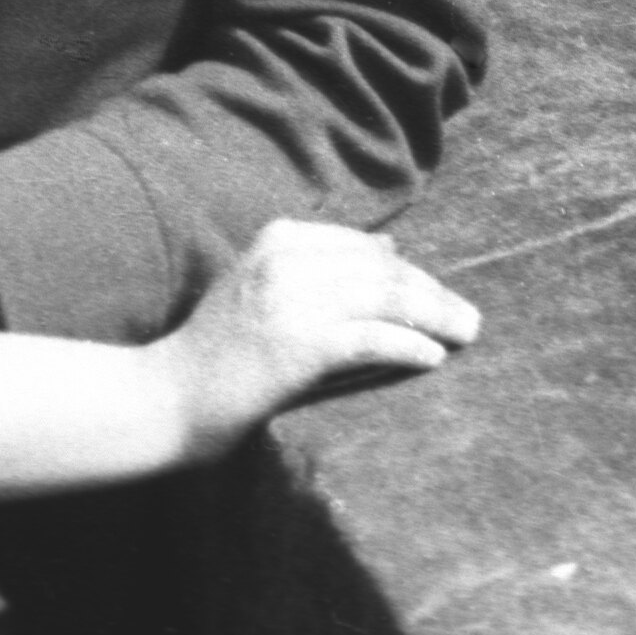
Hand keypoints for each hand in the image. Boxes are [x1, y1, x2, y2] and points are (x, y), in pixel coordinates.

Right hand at [158, 219, 480, 455]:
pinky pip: (373, 340)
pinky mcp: (300, 345)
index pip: (367, 248)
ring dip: (436, 316)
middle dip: (432, 293)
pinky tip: (433, 357)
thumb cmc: (221, 349)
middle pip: (384, 270)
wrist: (167, 396)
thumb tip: (394, 246)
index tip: (439, 295)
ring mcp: (294, 300)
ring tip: (466, 332)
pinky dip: (409, 346)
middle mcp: (289, 259)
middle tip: (468, 317)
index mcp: (282, 238)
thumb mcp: (267, 287)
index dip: (411, 272)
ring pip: (388, 299)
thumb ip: (323, 264)